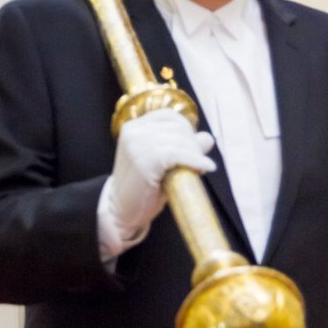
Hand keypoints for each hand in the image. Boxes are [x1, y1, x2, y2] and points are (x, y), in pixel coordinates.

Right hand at [107, 108, 215, 240]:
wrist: (120, 211)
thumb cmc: (142, 188)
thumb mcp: (162, 163)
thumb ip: (182, 147)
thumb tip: (207, 137)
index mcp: (133, 128)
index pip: (169, 116)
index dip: (187, 129)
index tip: (193, 147)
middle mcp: (133, 132)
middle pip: (177, 127)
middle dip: (193, 144)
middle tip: (199, 162)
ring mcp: (137, 145)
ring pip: (179, 140)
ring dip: (196, 154)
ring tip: (200, 168)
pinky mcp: (144, 161)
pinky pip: (178, 154)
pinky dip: (195, 161)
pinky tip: (204, 168)